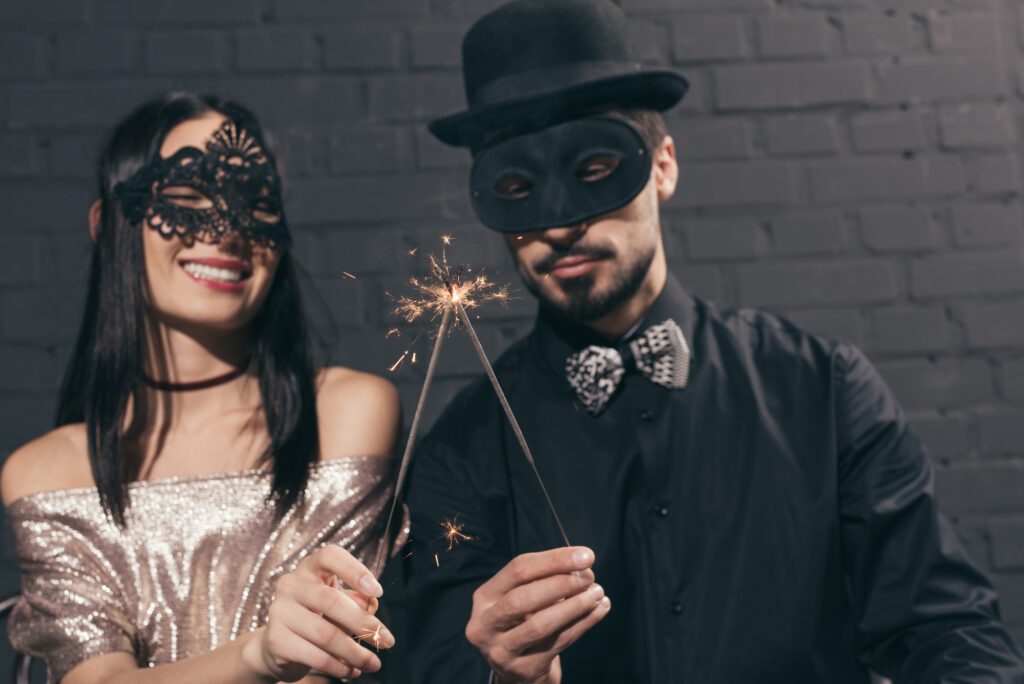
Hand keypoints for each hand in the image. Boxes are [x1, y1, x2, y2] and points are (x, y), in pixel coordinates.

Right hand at [243, 545, 394, 681]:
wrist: (278, 644)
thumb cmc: (317, 616)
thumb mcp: (339, 603)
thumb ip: (357, 601)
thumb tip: (372, 606)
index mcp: (310, 568)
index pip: (330, 556)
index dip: (355, 570)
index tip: (377, 591)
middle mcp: (291, 584)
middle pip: (332, 601)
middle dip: (365, 624)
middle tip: (388, 640)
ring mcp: (280, 611)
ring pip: (326, 634)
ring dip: (356, 653)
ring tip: (374, 663)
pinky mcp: (276, 640)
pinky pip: (315, 656)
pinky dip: (339, 667)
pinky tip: (352, 671)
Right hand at [465, 547, 609, 683]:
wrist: (516, 668)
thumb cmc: (523, 620)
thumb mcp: (523, 596)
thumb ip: (545, 579)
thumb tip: (581, 565)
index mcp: (484, 597)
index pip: (518, 570)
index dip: (554, 560)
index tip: (585, 555)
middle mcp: (486, 624)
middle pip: (522, 598)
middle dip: (561, 583)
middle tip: (589, 576)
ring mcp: (501, 650)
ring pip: (541, 624)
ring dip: (575, 606)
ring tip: (598, 592)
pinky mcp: (523, 669)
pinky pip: (558, 643)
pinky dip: (584, 623)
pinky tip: (600, 609)